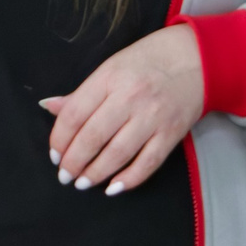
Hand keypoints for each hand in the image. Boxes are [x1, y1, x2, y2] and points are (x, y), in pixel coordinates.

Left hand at [39, 25, 204, 196]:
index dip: (59, 139)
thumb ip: (80, 93)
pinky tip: (113, 188)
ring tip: (82, 183)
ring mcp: (153, 117)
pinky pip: (147, 163)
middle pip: (92, 137)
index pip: (74, 115)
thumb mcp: (110, 68)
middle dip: (74, 162)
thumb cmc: (147, 62)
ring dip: (95, 173)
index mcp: (109, 77)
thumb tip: (48, 107)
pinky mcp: (172, 133)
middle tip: (64, 175)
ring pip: (117, 154)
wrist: (196, 57)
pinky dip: (129, 179)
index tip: (55, 155)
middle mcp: (130, 97)